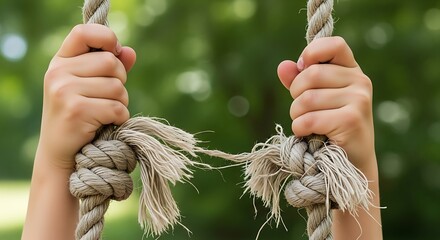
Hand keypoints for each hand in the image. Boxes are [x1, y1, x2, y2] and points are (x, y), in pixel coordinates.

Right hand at [38, 24, 136, 169]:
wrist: (61, 155)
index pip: (84, 32)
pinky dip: (120, 118)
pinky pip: (118, 108)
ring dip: (121, 102)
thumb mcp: (89, 86)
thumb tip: (130, 51)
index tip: (114, 52)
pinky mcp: (76, 111)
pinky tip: (107, 124)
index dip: (106, 38)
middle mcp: (58, 73)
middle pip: (111, 63)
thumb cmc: (79, 116)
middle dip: (120, 81)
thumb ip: (110, 67)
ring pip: (117, 87)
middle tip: (107, 98)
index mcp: (61, 61)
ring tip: (105, 113)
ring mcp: (64, 91)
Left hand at [277, 36, 373, 168]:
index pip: (333, 44)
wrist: (350, 164)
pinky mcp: (352, 121)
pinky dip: (300, 128)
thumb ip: (299, 80)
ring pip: (307, 99)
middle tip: (301, 109)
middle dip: (295, 95)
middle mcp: (360, 81)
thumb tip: (283, 66)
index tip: (303, 70)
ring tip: (305, 124)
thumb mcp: (314, 98)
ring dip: (297, 115)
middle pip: (311, 75)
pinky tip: (307, 134)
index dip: (311, 53)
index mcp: (352, 70)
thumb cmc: (329, 127)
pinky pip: (310, 118)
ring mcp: (359, 100)